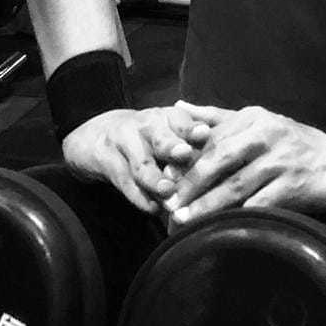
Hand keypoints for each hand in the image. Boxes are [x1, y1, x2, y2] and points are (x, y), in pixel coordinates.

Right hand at [62, 105, 211, 212]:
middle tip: (184, 154)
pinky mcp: (105, 159)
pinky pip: (123, 180)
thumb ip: (195, 147)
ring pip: (141, 162)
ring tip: (167, 191)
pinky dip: (139, 196)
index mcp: (167, 118)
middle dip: (172, 145)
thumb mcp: (169, 133)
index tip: (204, 134)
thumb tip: (228, 170)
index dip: (192, 128)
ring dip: (154, 178)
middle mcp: (146, 126)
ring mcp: (123, 142)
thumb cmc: (147, 139)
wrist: (98, 136)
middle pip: (160, 136)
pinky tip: (151, 207)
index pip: (181, 120)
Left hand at [162, 102, 325, 227]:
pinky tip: (221, 229)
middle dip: (191, 184)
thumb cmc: (290, 142)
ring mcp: (279, 161)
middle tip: (168, 204)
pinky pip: (260, 204)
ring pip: (236, 185)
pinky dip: (239, 217)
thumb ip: (217, 117)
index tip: (164, 178)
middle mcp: (264, 136)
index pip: (210, 139)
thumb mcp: (256, 121)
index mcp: (251, 119)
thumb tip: (179, 107)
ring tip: (184, 221)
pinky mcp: (293, 186)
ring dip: (207, 205)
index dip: (185, 160)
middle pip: (219, 160)